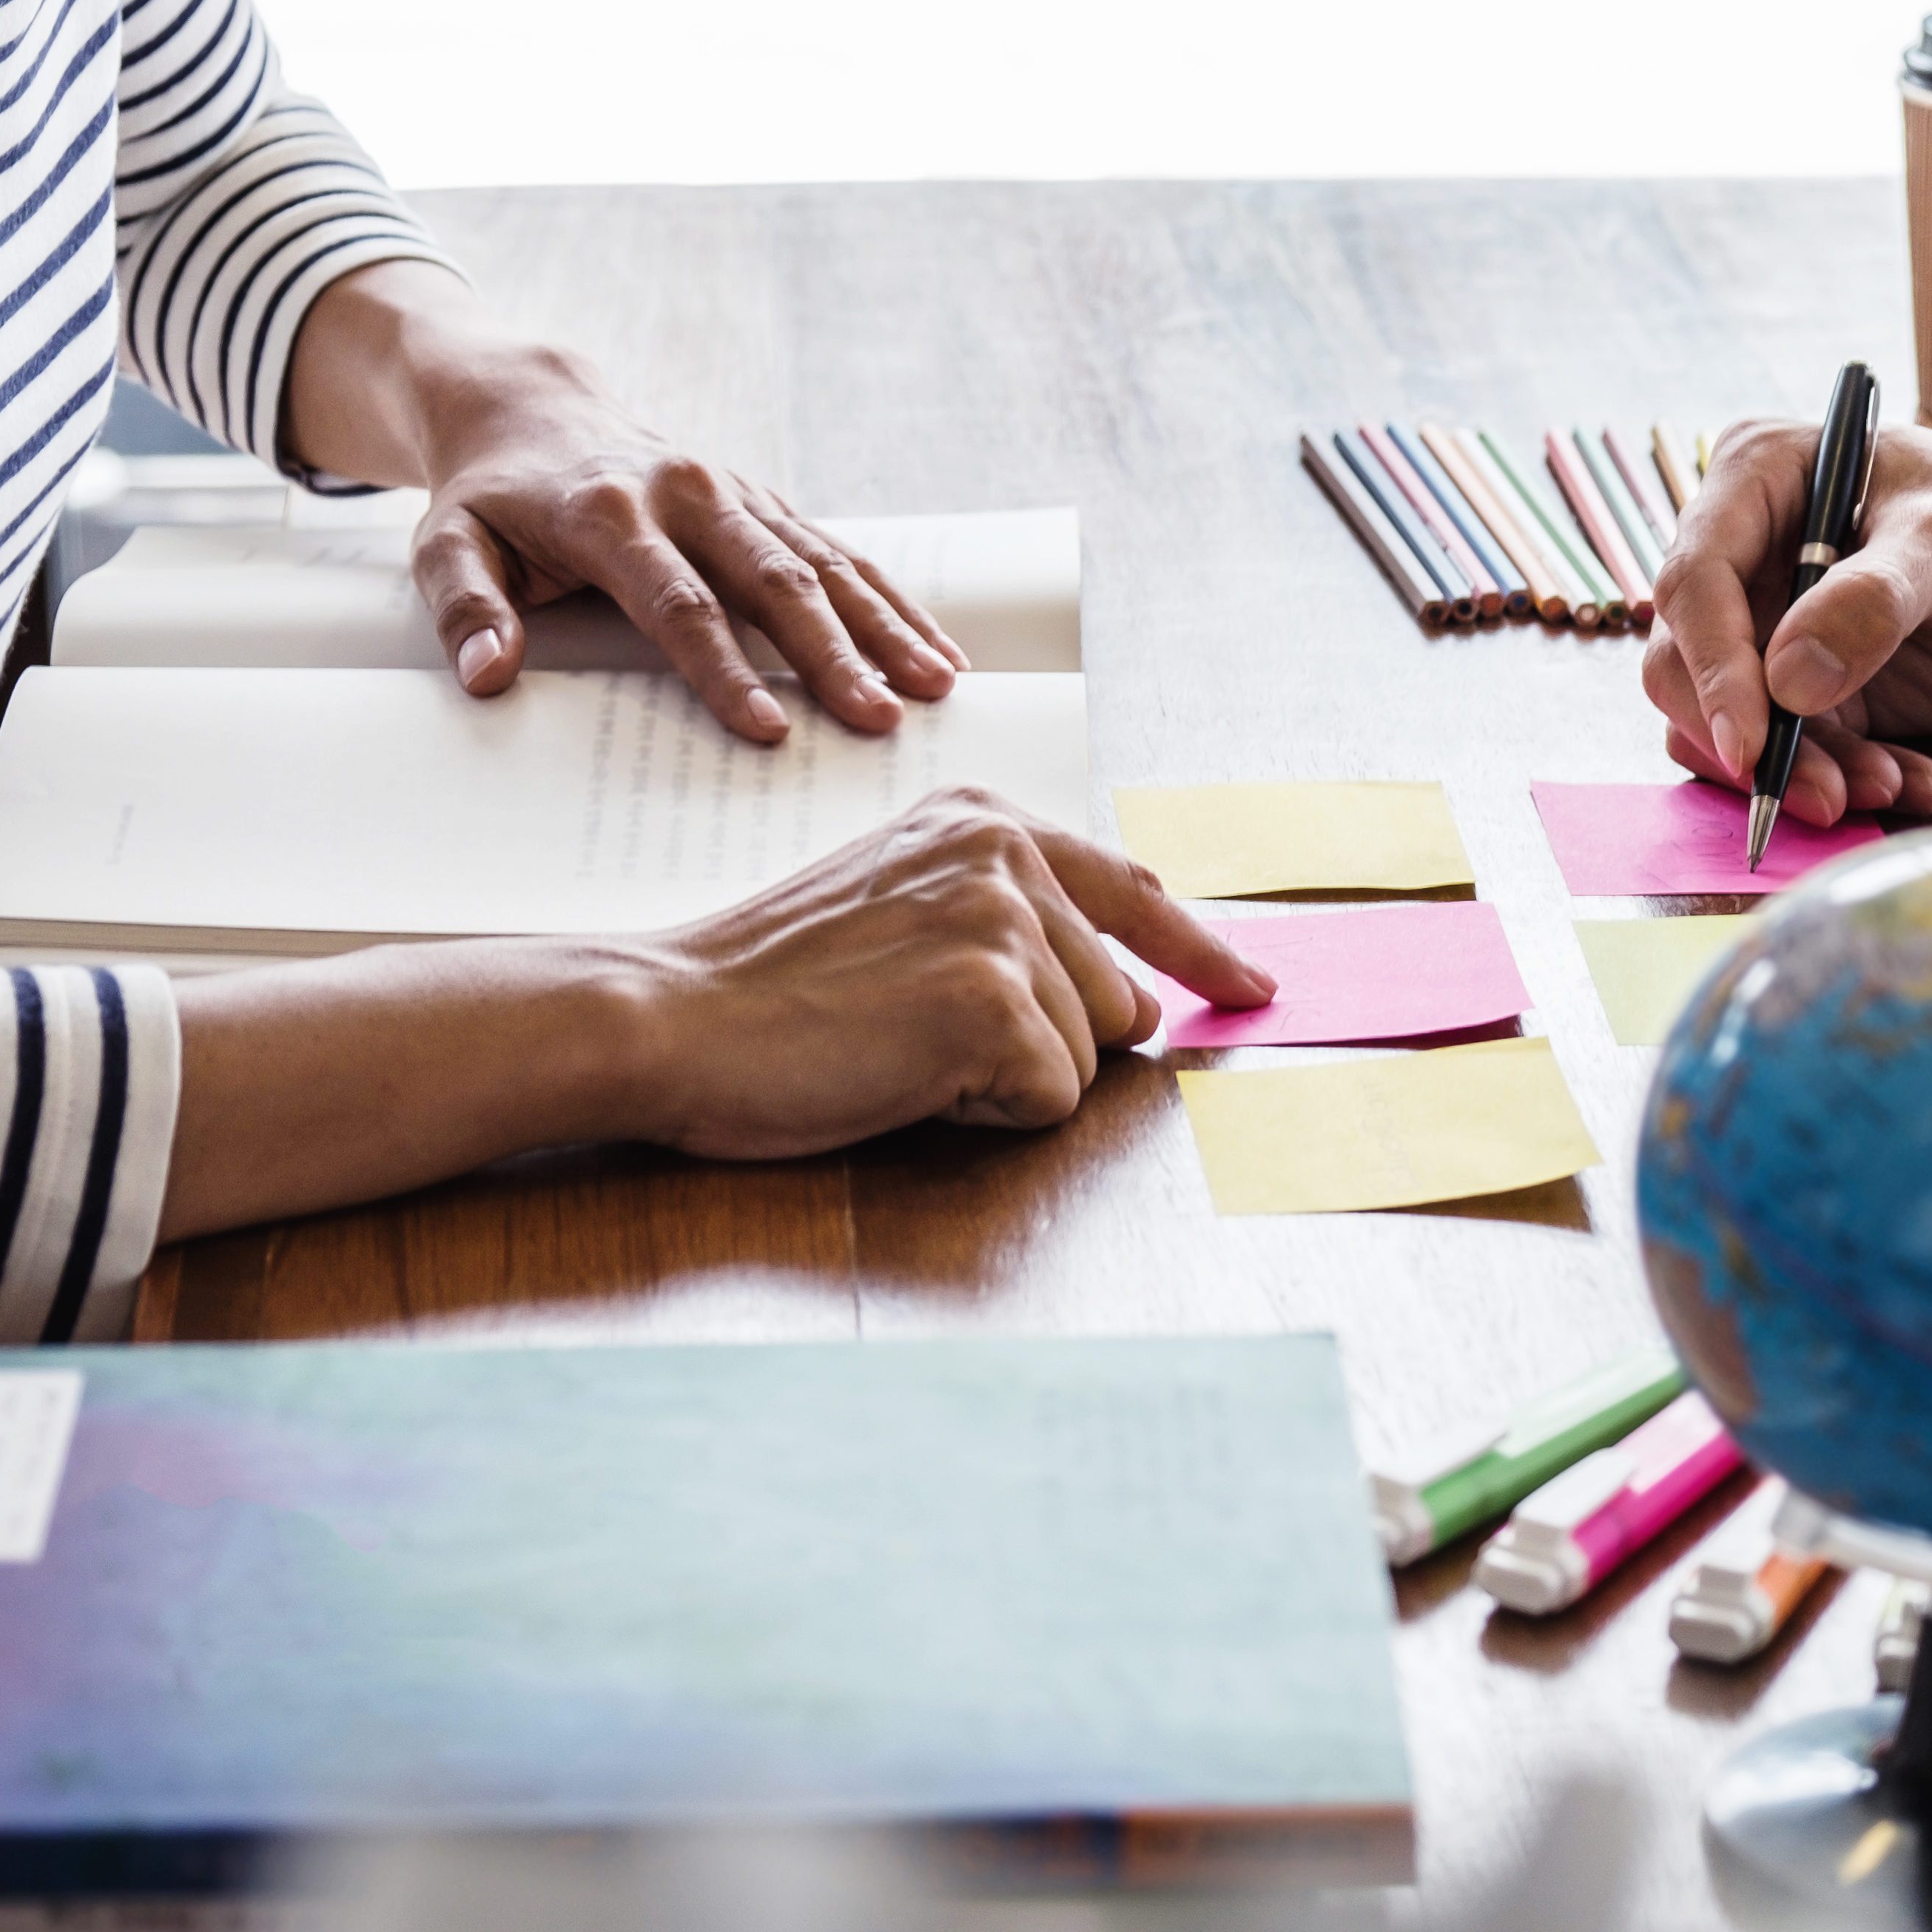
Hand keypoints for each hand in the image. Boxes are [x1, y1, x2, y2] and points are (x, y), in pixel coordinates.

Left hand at [284, 260, 966, 744]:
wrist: (531, 405)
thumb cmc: (489, 497)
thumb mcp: (445, 544)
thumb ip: (465, 608)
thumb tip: (489, 676)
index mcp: (610, 513)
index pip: (677, 604)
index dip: (723, 670)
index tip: (767, 731)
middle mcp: (686, 494)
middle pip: (772, 583)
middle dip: (832, 656)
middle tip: (880, 720)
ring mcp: (735, 492)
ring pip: (823, 562)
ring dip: (883, 627)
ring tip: (937, 686)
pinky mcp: (765, 500)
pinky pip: (840, 551)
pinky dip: (891, 600)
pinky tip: (938, 647)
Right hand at [621, 788, 1274, 1158]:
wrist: (674, 1017)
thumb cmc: (773, 988)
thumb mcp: (902, 910)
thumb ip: (1012, 923)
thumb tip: (1143, 997)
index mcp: (985, 820)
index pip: (1132, 889)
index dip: (1202, 951)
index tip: (1257, 987)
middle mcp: (1007, 853)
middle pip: (1115, 997)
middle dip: (1041, 1045)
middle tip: (914, 1033)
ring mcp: (1003, 922)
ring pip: (1087, 1055)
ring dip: (1006, 1079)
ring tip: (898, 1048)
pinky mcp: (991, 1001)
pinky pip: (1050, 1098)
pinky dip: (984, 1112)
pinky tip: (901, 1076)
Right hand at [1638, 421, 1931, 825]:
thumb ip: (1871, 603)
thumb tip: (1786, 684)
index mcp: (1759, 480)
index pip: (1693, 580)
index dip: (1711, 667)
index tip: (1751, 743)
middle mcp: (1745, 554)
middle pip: (1686, 664)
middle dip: (1749, 740)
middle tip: (1822, 795)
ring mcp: (1770, 626)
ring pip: (1729, 722)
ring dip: (1798, 773)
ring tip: (1885, 787)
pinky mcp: (1804, 691)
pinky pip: (1787, 755)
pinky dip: (1839, 781)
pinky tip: (1908, 781)